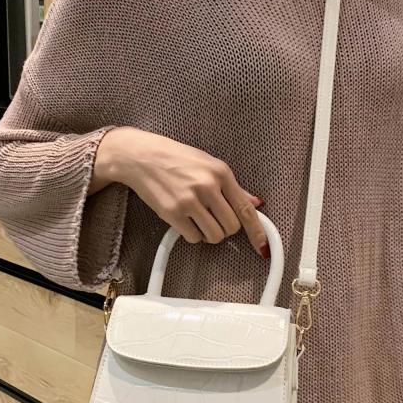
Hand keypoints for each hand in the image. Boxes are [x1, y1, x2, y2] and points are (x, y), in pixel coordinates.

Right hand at [92, 126, 268, 256]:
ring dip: (209, 234)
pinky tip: (185, 220)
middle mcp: (207, 186)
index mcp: (220, 172)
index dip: (256, 231)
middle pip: (231, 227)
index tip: (262, 246)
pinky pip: (194, 238)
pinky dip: (192, 235)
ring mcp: (189, 200)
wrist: (141, 156)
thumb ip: (232, 186)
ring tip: (198, 219)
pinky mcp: (172, 213)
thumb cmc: (175, 158)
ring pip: (214, 236)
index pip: (246, 209)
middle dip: (225, 228)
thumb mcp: (208, 164)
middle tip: (213, 218)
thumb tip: (254, 202)